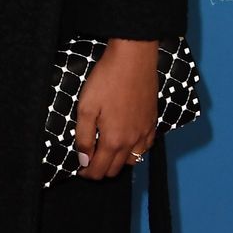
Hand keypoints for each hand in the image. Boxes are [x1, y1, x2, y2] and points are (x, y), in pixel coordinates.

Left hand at [74, 39, 158, 180]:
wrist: (133, 59)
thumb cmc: (106, 80)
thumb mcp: (86, 108)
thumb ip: (84, 137)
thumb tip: (84, 160)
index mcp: (113, 140)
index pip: (99, 170)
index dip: (87, 173)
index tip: (80, 169)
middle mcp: (132, 141)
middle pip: (116, 169)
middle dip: (100, 169)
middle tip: (88, 160)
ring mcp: (145, 132)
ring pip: (132, 161)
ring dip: (118, 162)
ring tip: (105, 151)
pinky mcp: (153, 122)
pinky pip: (145, 147)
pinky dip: (134, 151)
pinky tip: (126, 142)